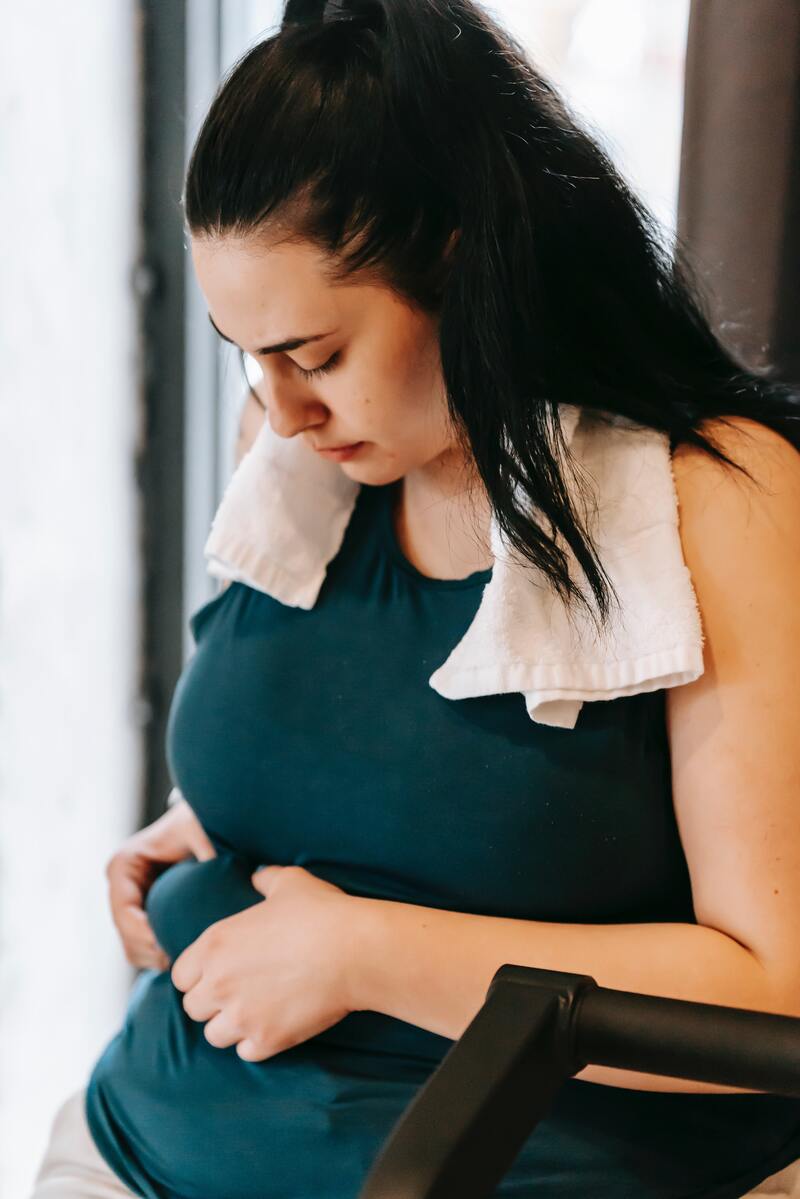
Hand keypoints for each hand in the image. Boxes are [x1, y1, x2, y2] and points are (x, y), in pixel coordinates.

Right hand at [106, 788, 216, 970]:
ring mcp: (131, 905)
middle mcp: (120, 887)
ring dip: (159, 958)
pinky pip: (147, 950)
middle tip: (187, 958)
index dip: (144, 936)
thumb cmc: (201, 823)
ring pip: (134, 950)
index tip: (172, 947)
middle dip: (154, 952)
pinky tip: (190, 953)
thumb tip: (212, 871)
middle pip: (126, 937)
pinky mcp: (145, 917)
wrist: (205, 825)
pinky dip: (164, 957)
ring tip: (191, 958)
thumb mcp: (202, 829)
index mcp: (123, 865)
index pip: (124, 913)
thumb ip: (206, 847)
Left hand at [170, 864, 361, 1061]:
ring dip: (231, 1026)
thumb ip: (265, 879)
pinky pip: (246, 1053)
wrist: (354, 950)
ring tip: (255, 1013)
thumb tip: (257, 876)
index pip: (181, 975)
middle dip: (212, 1002)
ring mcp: (240, 1015)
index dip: (198, 975)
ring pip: (214, 1035)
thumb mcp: (290, 882)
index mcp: (215, 943)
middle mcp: (218, 982)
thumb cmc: (322, 912)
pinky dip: (257, 1044)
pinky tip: (274, 1026)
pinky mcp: (266, 1040)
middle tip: (239, 993)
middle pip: (193, 1008)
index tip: (218, 972)